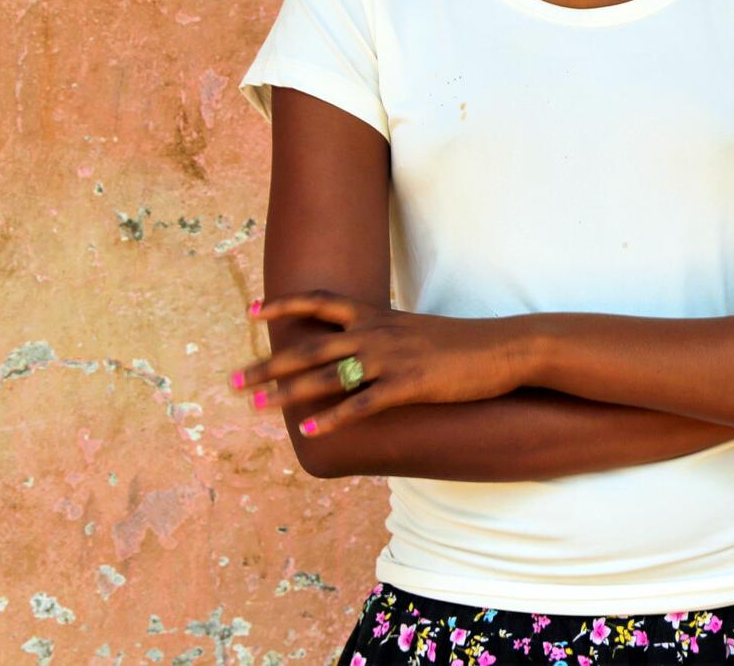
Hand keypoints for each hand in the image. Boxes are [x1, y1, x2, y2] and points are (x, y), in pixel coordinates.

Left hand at [228, 290, 523, 436]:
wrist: (502, 348)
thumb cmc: (460, 342)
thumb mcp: (414, 329)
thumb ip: (382, 334)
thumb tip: (356, 343)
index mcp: (377, 316)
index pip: (320, 302)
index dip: (284, 305)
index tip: (251, 313)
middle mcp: (376, 333)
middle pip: (308, 347)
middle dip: (266, 364)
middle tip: (231, 381)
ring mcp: (390, 359)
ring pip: (326, 377)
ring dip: (286, 393)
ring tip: (255, 407)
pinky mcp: (408, 386)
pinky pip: (361, 404)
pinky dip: (332, 418)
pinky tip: (309, 430)